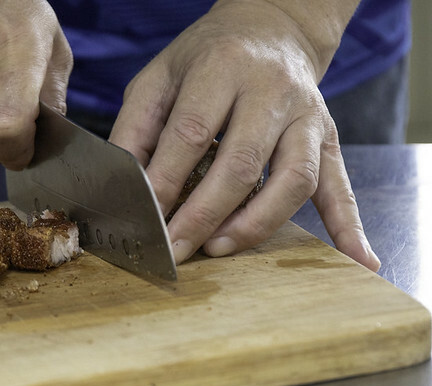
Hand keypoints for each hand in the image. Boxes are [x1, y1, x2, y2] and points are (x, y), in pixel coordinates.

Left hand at [109, 0, 379, 270]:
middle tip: (175, 249)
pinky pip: (342, 186)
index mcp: (223, 68)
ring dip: (255, 223)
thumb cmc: (205, 58)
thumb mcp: (159, 77)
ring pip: (293, 179)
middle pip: (241, 164)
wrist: (270, 28)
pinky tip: (358, 261)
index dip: (166, 180)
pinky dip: (350, 227)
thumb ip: (135, 126)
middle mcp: (272, 90)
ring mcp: (308, 116)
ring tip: (219, 249)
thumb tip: (122, 183)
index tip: (146, 217)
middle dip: (203, 215)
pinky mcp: (329, 138)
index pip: (192, 132)